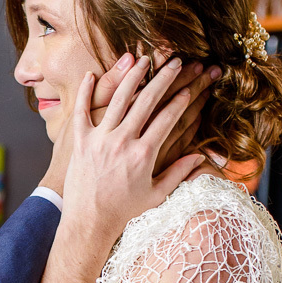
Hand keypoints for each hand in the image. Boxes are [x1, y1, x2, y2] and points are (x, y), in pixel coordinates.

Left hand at [60, 55, 203, 256]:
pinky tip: (91, 74)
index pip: (167, 118)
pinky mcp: (80, 142)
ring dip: (132, 76)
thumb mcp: (156, 195)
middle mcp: (122, 142)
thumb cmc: (124, 212)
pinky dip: (85, 92)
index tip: (189, 88)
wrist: (89, 223)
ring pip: (117, 99)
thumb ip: (179, 173)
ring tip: (142, 59)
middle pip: (147, 101)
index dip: (180, 100)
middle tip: (175, 63)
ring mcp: (100, 140)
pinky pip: (81, 111)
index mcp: (144, 155)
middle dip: (164, 78)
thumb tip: (201, 156)